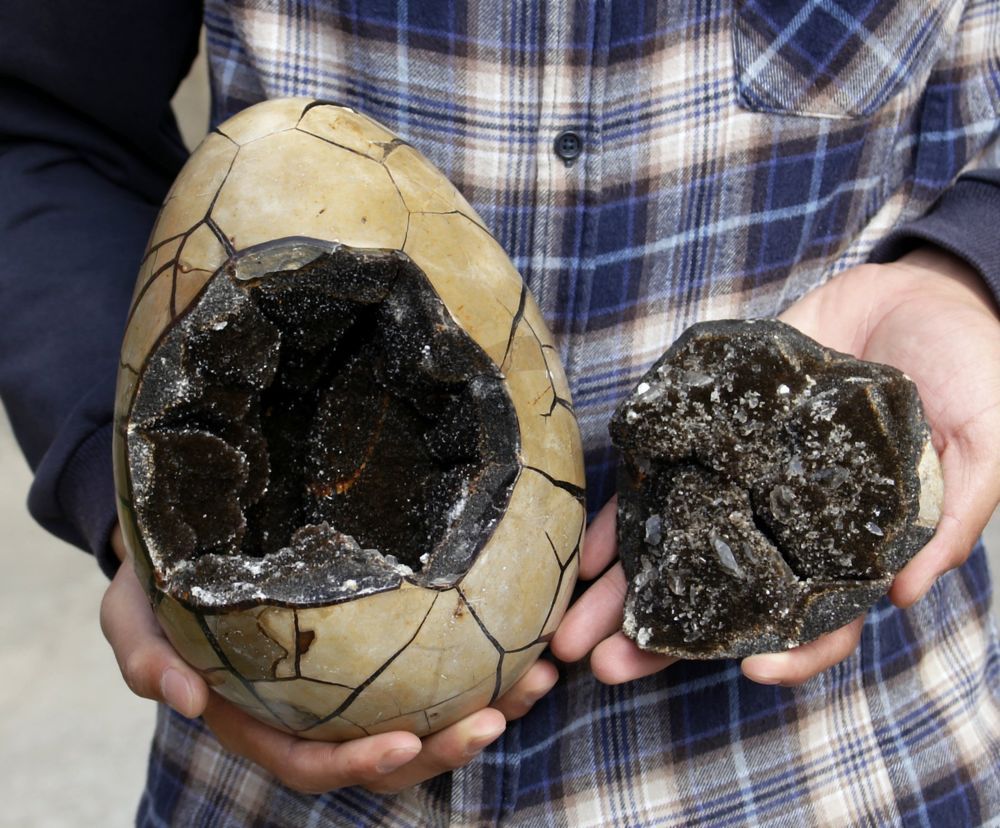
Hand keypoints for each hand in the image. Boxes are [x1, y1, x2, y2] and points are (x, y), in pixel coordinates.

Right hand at [101, 526, 556, 793]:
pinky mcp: (379, 646)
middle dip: (446, 746)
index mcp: (259, 720)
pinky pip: (434, 669)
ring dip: (485, 707)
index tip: (407, 743)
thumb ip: (142, 654)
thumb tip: (180, 699)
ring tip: (539, 678)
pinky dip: (481, 662)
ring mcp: (351, 684)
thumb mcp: (133, 613)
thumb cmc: (163, 581)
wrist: (191, 543)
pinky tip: (525, 636)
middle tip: (503, 713)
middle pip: (388, 752)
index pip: (312, 762)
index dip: (358, 764)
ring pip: (424, 717)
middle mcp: (313, 712)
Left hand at [553, 247, 999, 686]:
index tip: (749, 668)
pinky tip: (589, 551)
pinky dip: (627, 515)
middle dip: (666, 640)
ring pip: (679, 550)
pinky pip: (664, 481)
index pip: (821, 622)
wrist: (917, 296)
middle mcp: (790, 528)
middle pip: (724, 600)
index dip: (791, 653)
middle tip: (609, 666)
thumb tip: (905, 593)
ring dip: (625, 592)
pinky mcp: (715, 437)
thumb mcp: (988, 442)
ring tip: (574, 629)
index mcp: (853, 548)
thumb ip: (953, 515)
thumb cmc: (970, 372)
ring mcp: (746, 484)